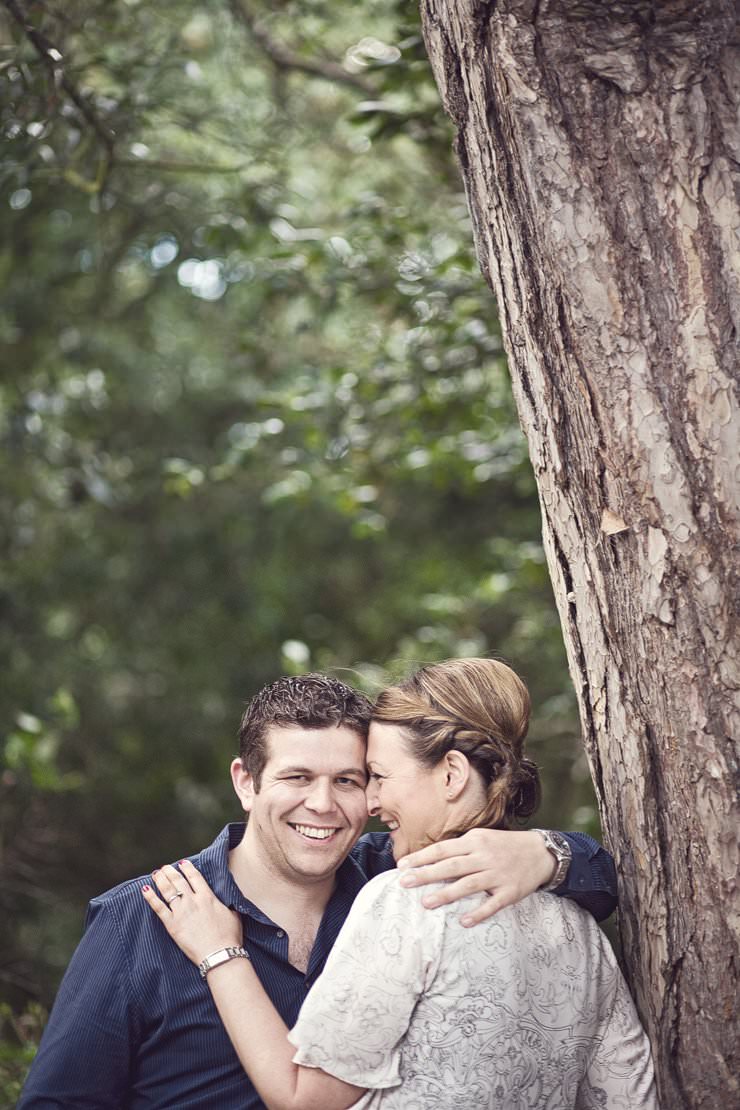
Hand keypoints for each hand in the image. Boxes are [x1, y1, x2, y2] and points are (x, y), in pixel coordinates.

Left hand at [142, 860, 241, 963]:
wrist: (219, 954)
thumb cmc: (229, 936)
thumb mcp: (233, 914)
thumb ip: (228, 903)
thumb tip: (230, 897)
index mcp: (207, 897)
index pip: (195, 877)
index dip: (187, 868)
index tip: (182, 863)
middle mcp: (192, 900)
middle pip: (178, 881)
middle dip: (170, 872)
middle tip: (165, 867)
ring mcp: (181, 912)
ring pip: (167, 890)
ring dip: (160, 880)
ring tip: (155, 874)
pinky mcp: (172, 924)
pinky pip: (158, 907)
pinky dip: (151, 897)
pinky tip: (145, 890)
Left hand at [396, 828, 555, 925]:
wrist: (540, 853)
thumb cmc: (504, 846)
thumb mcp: (482, 838)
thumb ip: (460, 848)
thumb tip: (431, 858)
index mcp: (475, 841)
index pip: (443, 849)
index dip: (422, 857)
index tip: (402, 866)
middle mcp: (484, 857)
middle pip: (452, 866)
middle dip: (426, 874)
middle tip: (405, 883)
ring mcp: (497, 875)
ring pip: (468, 885)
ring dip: (446, 894)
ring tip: (426, 903)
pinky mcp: (510, 892)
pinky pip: (492, 904)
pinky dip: (478, 913)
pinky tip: (463, 921)